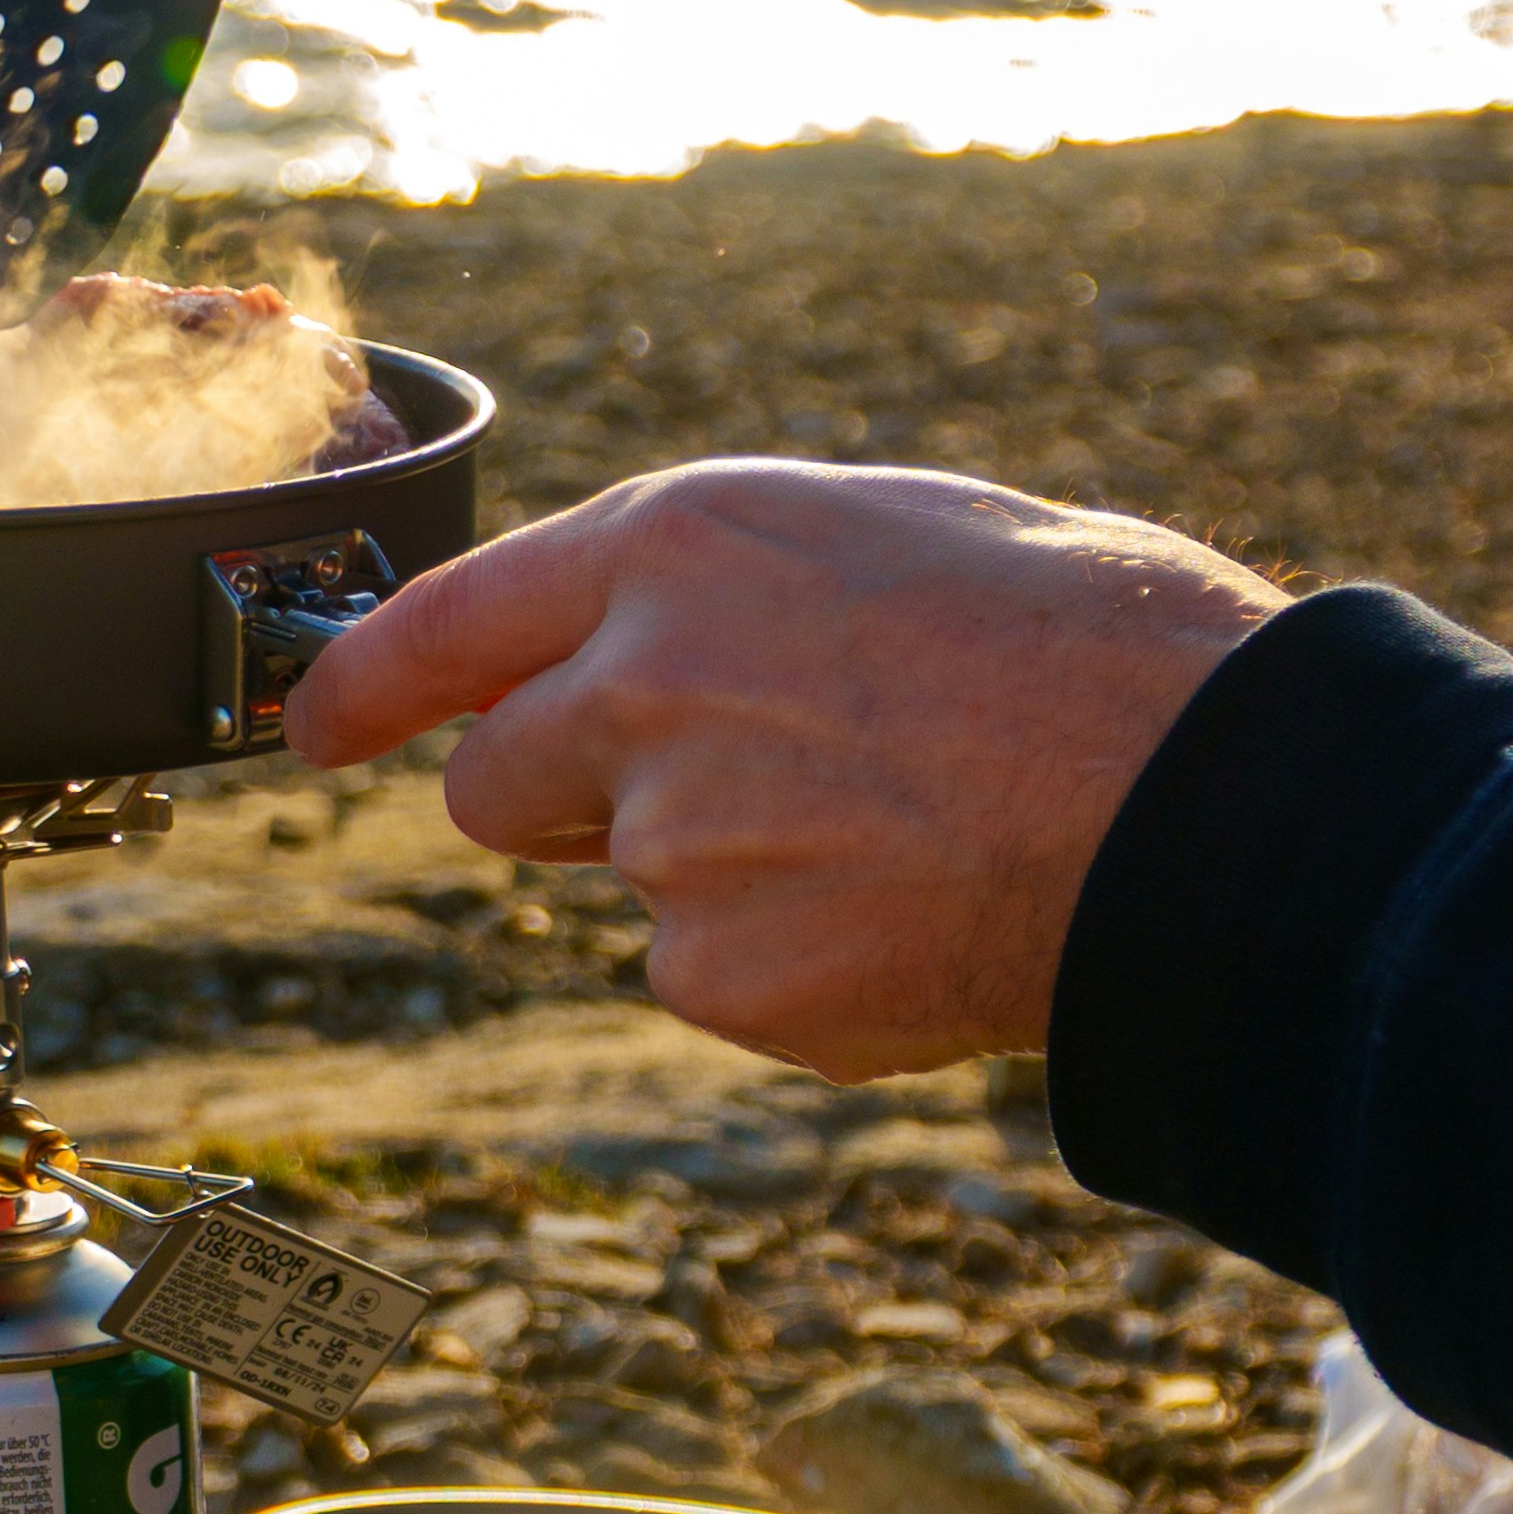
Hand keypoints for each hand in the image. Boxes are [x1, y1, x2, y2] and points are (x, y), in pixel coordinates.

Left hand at [284, 459, 1281, 1081]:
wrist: (1199, 799)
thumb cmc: (1076, 641)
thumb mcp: (869, 535)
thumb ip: (710, 592)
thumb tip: (625, 653)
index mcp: (673, 545)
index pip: (444, 620)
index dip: (360, 688)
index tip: (313, 732)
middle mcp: (638, 681)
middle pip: (495, 781)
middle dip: (563, 803)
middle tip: (720, 797)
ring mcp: (669, 837)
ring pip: (626, 882)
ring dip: (716, 877)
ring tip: (886, 836)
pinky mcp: (721, 974)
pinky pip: (711, 977)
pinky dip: (787, 968)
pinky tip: (905, 916)